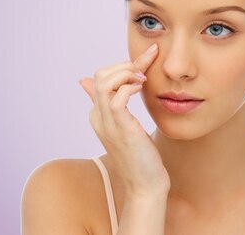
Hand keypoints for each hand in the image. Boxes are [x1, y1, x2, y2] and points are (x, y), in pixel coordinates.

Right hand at [79, 43, 170, 196]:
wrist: (145, 185)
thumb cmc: (141, 156)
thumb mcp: (126, 126)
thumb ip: (116, 105)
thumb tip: (111, 90)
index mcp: (98, 115)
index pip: (101, 78)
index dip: (122, 65)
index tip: (146, 59)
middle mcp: (98, 117)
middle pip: (100, 75)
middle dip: (124, 64)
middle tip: (145, 69)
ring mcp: (107, 123)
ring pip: (105, 82)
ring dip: (127, 72)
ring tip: (143, 78)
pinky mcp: (121, 129)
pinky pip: (117, 98)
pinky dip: (130, 87)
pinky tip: (143, 89)